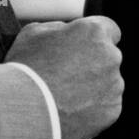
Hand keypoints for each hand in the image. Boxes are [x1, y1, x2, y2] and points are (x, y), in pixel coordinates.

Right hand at [6, 16, 123, 138]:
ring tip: (65, 96)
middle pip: (108, 57)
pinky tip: (71, 110)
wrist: (25, 109)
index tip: (83, 48)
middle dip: (92, 63)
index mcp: (94, 32)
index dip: (93, 39)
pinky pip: (106, 106)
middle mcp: (111, 56)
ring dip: (93, 87)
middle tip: (67, 75)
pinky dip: (93, 109)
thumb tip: (67, 32)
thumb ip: (59, 28)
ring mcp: (114, 85)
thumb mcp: (34, 32)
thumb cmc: (26, 68)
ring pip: (108, 83)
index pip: (109, 29)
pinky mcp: (112, 110)